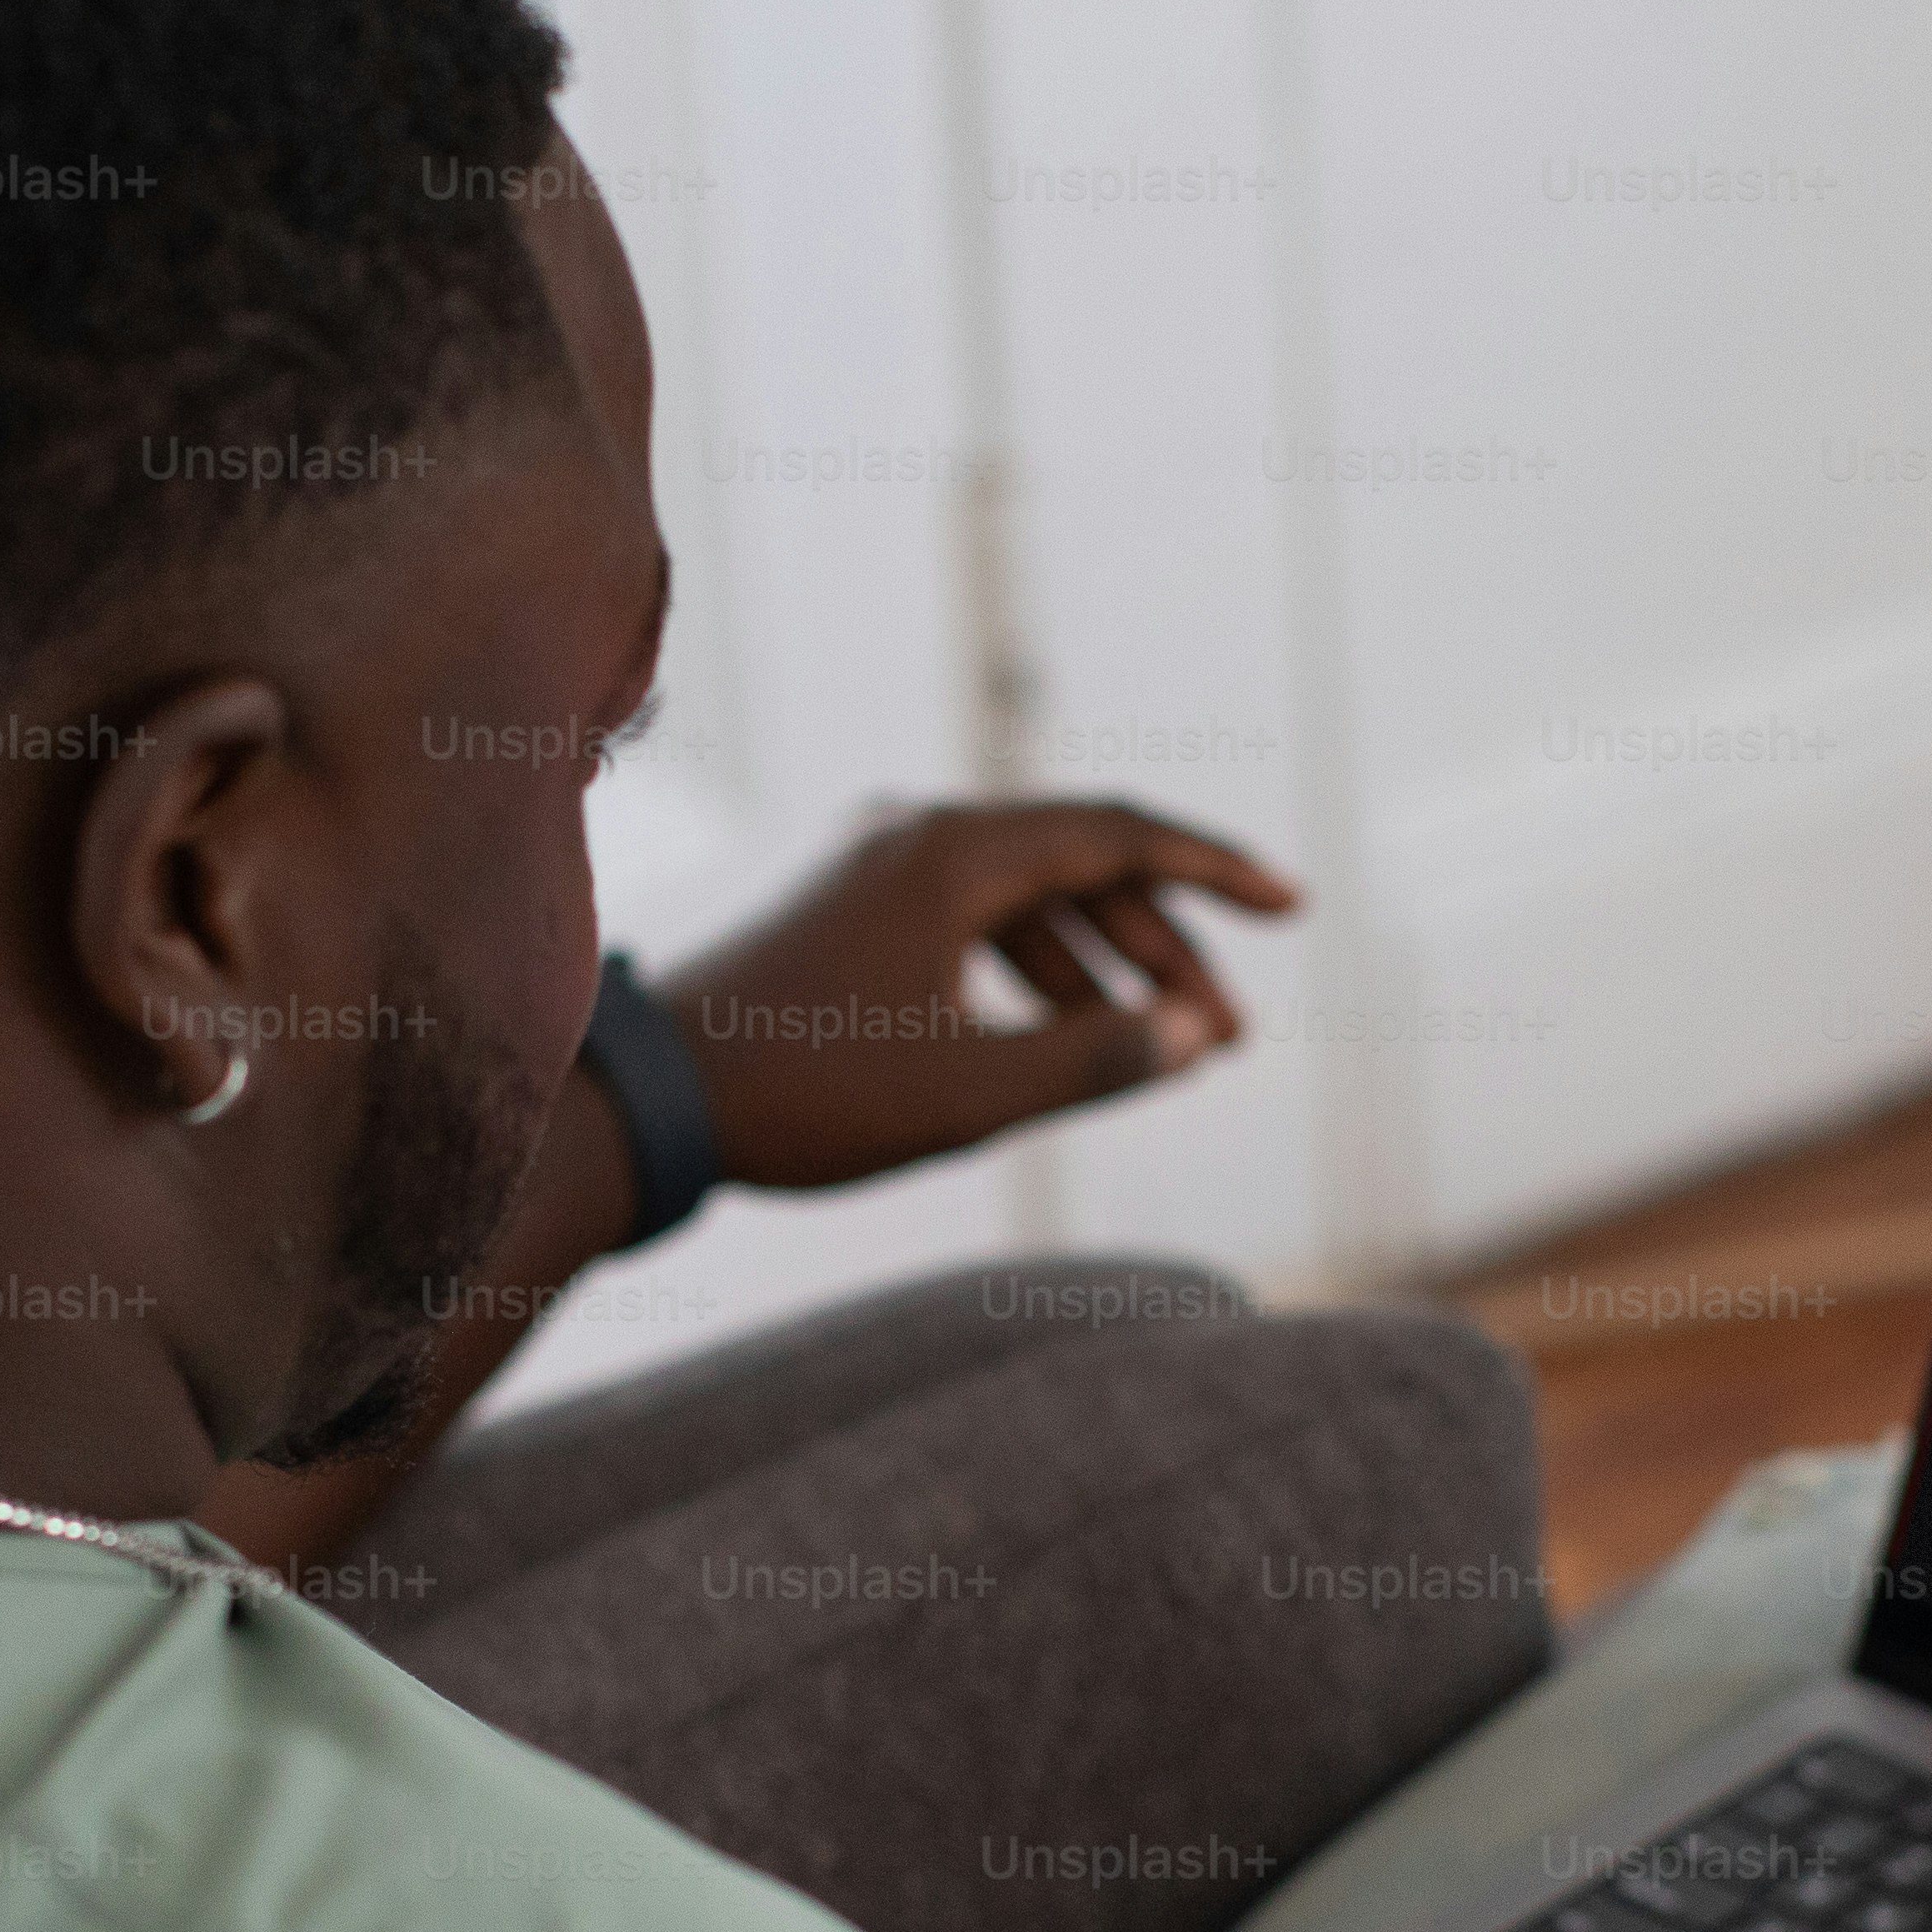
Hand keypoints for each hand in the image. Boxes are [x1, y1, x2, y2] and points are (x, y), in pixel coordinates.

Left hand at [660, 800, 1300, 1191]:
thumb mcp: (965, 1094)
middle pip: (1077, 868)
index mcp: (947, 851)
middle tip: (1223, 1040)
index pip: (1117, 834)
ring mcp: (869, 864)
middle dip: (1161, 952)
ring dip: (1097, 972)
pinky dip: (1027, 973)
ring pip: (1021, 902)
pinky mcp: (841, 906)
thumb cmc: (799, 1095)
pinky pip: (966, 921)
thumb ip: (1093, 1059)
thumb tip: (1195, 1034)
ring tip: (1157, 1051)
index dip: (1216, 871)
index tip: (1291, 908)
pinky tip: (1057, 1039)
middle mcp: (909, 832)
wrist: (640, 1099)